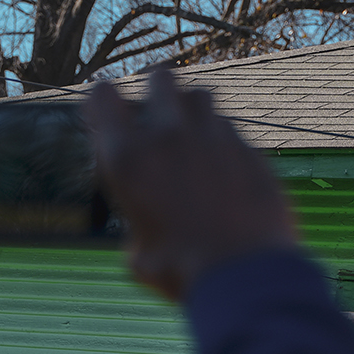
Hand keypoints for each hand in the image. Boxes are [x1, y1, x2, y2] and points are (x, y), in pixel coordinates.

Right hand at [86, 68, 297, 301]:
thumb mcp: (138, 254)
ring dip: (192, 109)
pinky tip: (224, 166)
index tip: (107, 115)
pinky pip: (233, 130)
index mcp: (129, 159)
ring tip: (191, 134)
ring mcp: (216, 139)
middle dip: (155, 87)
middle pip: (161, 77)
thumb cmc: (183, 272)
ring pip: (202, 96)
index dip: (102, 101)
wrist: (244, 276)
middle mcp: (170, 137)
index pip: (103, 95)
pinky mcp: (251, 152)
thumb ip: (137, 223)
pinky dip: (223, 140)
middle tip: (156, 108)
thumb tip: (145, 226)